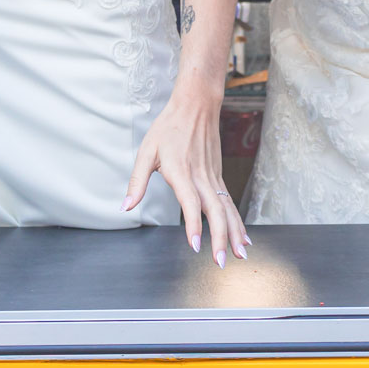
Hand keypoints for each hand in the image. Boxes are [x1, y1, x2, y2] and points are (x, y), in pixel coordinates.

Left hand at [123, 88, 249, 265]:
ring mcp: (213, 176)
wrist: (197, 104)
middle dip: (220, 238)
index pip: (190, 201)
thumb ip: (137, 181)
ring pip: (227, 208)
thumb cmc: (169, 127)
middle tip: (220, 262)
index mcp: (181, 170)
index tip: (196, 245)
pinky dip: (238, 221)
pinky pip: (229, 202)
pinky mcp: (218, 176)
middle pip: (215, 210)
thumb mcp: (146, 150)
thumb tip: (125, 207)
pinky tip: (243, 237)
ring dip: (234, 233)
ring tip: (240, 256)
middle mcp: (201, 175)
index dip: (194, 224)